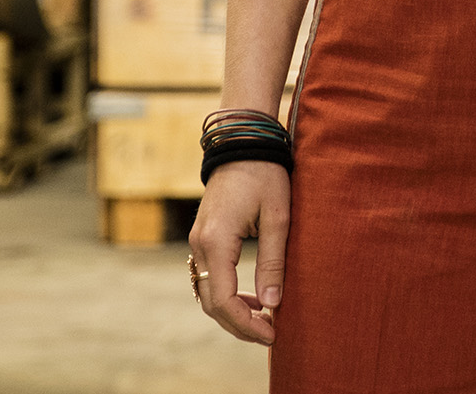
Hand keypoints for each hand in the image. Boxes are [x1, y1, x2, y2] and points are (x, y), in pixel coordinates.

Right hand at [186, 161, 289, 343]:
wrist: (242, 142)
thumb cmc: (265, 175)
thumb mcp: (278, 217)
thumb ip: (273, 262)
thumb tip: (272, 304)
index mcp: (216, 241)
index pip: (224, 300)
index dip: (246, 324)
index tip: (272, 334)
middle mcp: (199, 244)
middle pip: (211, 304)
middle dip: (239, 325)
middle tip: (270, 334)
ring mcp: (197, 241)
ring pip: (207, 293)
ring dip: (232, 312)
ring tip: (264, 320)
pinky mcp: (202, 238)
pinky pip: (209, 277)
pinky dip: (227, 295)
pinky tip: (252, 298)